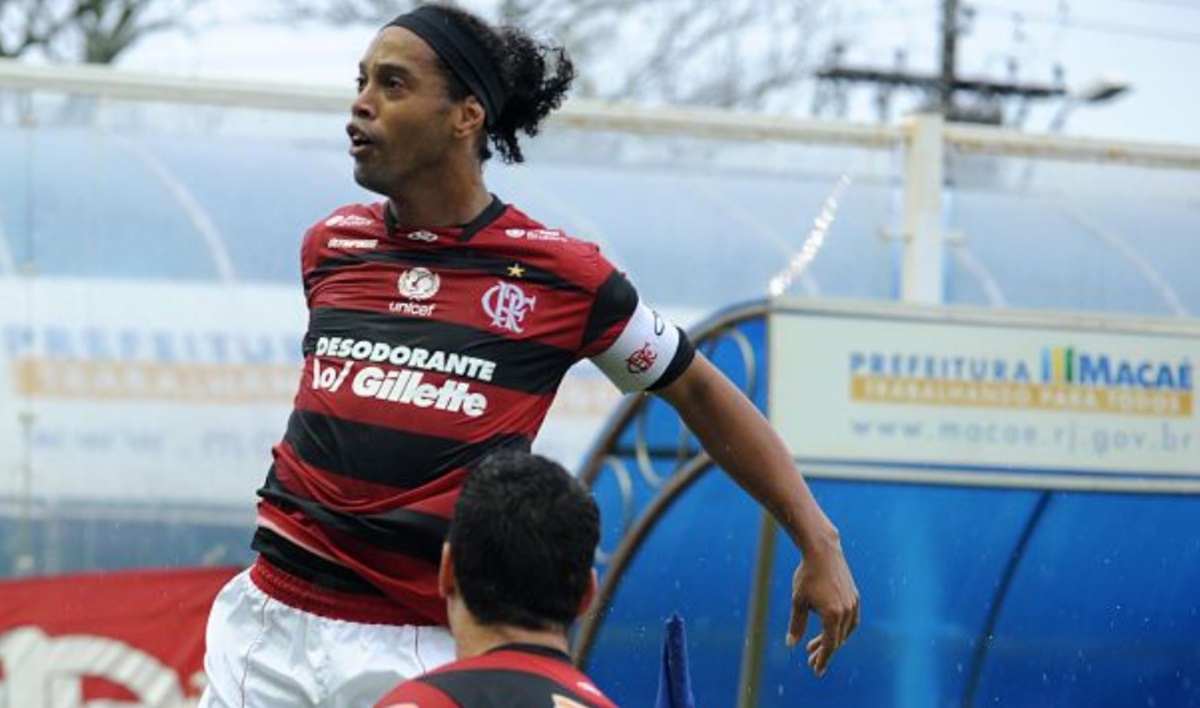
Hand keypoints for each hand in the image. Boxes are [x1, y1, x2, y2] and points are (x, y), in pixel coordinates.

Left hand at [786, 537, 859, 676]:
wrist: (823, 552)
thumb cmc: (806, 576)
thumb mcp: (798, 601)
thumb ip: (796, 624)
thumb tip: (791, 645)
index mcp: (833, 615)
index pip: (830, 645)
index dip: (823, 660)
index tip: (816, 671)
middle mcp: (847, 611)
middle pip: (837, 640)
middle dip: (824, 652)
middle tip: (810, 660)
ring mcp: (853, 604)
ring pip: (845, 631)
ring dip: (832, 641)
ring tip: (816, 646)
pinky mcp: (855, 597)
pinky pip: (851, 620)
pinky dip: (841, 629)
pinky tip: (831, 631)